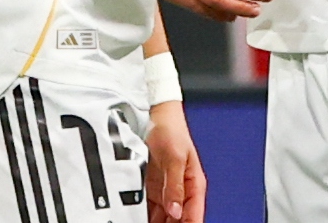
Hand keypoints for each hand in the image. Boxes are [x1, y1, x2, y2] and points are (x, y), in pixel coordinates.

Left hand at [145, 101, 205, 222]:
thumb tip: (176, 211)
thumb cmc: (171, 130)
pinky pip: (149, 210)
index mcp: (194, 185)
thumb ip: (175, 185)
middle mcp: (180, 192)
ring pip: (163, 218)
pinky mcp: (151, 189)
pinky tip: (133, 218)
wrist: (155, 115)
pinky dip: (144, 216)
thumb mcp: (175, 158)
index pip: (194, 216)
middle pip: (178, 220)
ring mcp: (165, 192)